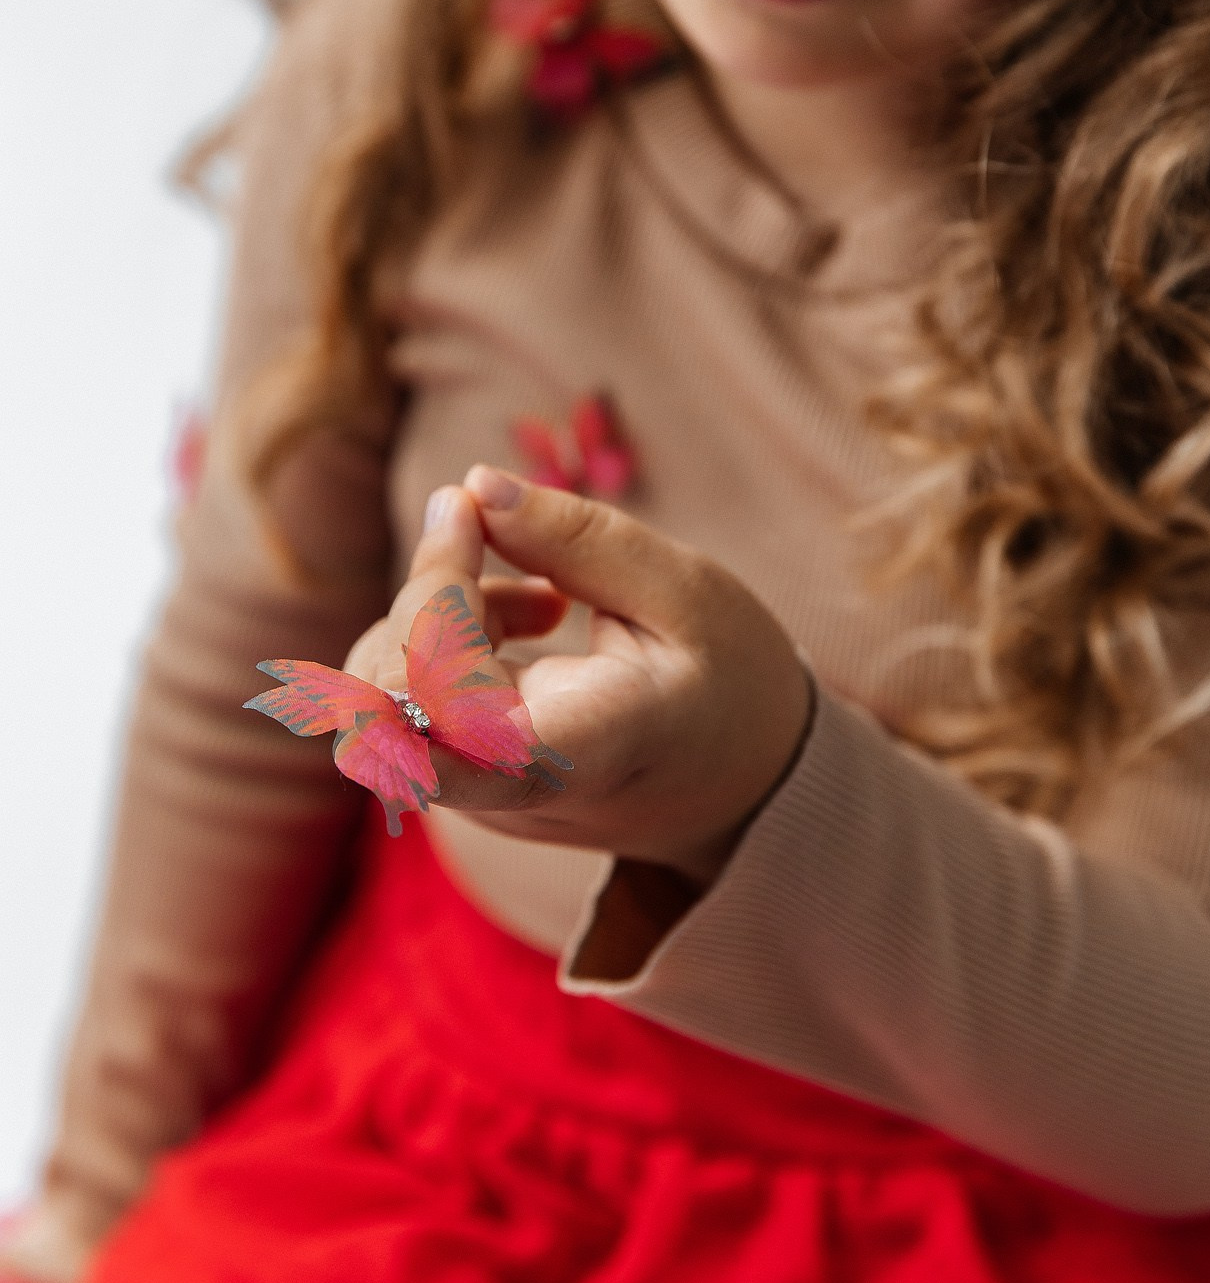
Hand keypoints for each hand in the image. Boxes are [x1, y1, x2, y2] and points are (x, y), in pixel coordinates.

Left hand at [346, 470, 811, 883]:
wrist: (750, 788)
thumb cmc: (730, 685)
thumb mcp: (685, 591)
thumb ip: (577, 539)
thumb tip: (471, 487)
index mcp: (579, 750)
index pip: (448, 744)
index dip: (402, 665)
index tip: (448, 542)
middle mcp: (509, 790)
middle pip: (391, 693)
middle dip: (427, 588)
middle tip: (486, 515)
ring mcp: (479, 795)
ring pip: (385, 691)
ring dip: (441, 608)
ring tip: (546, 594)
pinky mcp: (464, 782)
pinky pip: (409, 698)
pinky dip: (453, 633)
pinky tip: (535, 616)